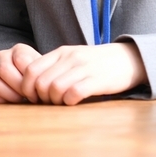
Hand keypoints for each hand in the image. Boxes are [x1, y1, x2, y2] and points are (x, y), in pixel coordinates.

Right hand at [0, 43, 40, 102]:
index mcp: (19, 50)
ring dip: (8, 95)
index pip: (21, 60)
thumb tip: (46, 86)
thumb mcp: (47, 74)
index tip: (38, 89)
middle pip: (3, 69)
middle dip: (18, 87)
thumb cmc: (41, 80)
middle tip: (29, 96)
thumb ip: (45, 75)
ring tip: (20, 99)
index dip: (30, 78)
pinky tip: (8, 102)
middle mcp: (3, 56)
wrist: (33, 84)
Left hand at [17, 43, 146, 104]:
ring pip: (55, 87)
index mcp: (60, 52)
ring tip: (61, 103)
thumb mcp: (72, 58)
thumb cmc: (96, 63)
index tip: (33, 96)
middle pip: (41, 82)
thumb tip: (33, 85)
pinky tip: (73, 103)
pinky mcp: (97, 80)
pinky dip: (69, 101)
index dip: (27, 86)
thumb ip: (54, 67)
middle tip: (47, 103)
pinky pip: (74, 93)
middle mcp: (69, 58)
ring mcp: (83, 68)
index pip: (31, 69)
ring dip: (54, 101)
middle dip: (40, 97)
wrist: (128, 59)